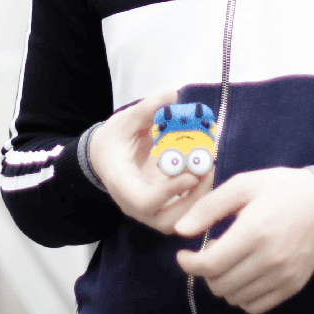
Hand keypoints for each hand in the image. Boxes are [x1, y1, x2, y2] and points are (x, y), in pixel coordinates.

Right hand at [89, 89, 214, 233]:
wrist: (105, 155)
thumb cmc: (114, 139)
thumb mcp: (126, 120)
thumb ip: (147, 108)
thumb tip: (172, 93)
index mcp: (121, 184)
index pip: (144, 202)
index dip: (169, 192)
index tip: (191, 176)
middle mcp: (134, 204)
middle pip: (164, 220)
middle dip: (191, 201)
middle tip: (208, 171)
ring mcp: (148, 209)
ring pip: (175, 220)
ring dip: (197, 200)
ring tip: (209, 170)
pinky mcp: (160, 207)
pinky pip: (180, 210)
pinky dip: (196, 196)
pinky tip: (205, 172)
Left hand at [174, 167, 313, 313]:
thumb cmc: (281, 188)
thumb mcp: (243, 185)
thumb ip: (209, 207)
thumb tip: (181, 231)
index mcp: (253, 231)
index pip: (210, 265)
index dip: (189, 263)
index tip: (183, 255)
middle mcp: (268, 260)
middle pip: (220, 284)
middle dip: (205, 271)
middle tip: (210, 251)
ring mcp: (282, 277)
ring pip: (235, 298)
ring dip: (223, 283)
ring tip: (229, 260)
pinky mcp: (292, 286)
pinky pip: (256, 307)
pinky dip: (242, 296)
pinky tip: (243, 274)